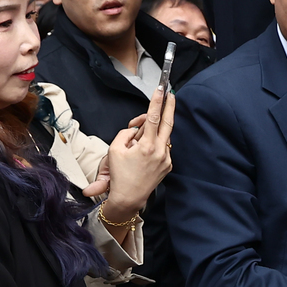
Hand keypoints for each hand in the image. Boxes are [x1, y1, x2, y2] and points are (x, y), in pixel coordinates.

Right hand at [84, 85, 175, 219]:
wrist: (129, 197)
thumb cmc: (119, 175)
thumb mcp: (115, 150)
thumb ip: (126, 133)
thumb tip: (137, 128)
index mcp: (147, 146)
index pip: (153, 118)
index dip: (157, 102)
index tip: (162, 89)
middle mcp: (160, 152)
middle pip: (167, 123)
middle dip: (169, 106)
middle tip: (171, 93)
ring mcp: (166, 159)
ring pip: (162, 136)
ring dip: (153, 131)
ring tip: (138, 138)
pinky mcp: (168, 166)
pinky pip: (162, 148)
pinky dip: (154, 145)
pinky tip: (143, 152)